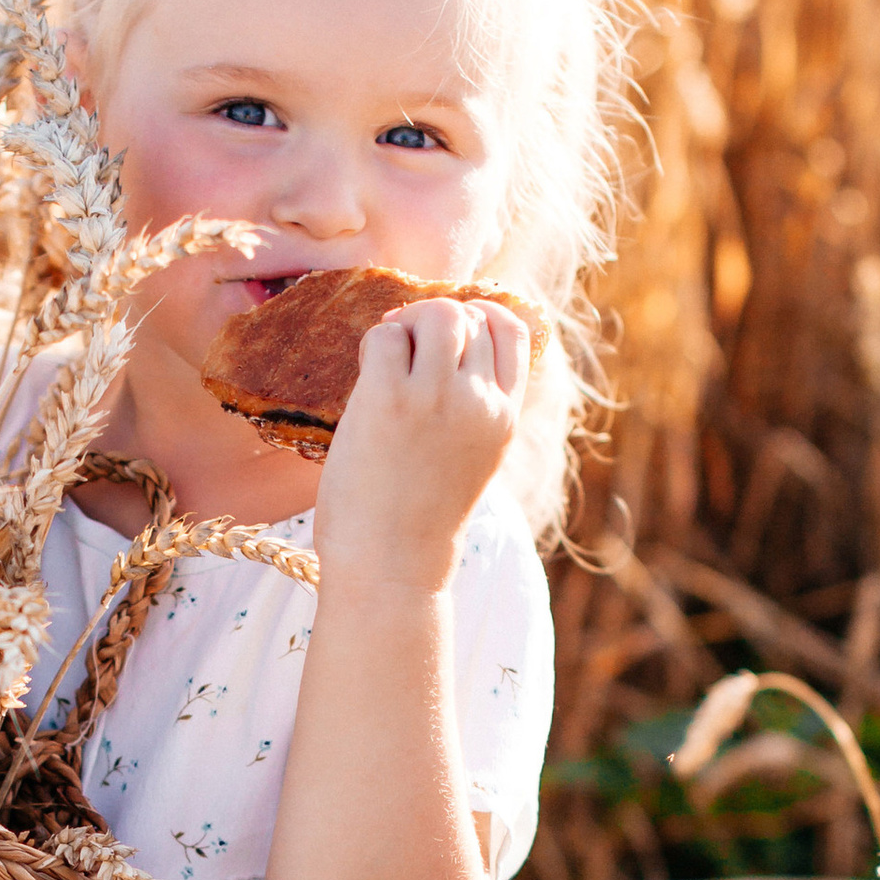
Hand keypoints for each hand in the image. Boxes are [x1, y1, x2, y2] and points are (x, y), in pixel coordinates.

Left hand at [310, 297, 523, 598]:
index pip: (514, 328)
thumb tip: (442, 341)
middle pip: (468, 314)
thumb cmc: (420, 517)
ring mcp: (435, 397)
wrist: (392, 565)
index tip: (448, 334)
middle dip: (432, 319)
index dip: (480, 314)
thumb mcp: (472, 457)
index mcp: (505, 415)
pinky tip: (365, 382)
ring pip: (433, 313)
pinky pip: (383, 336)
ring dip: (404, 324)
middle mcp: (479, 400)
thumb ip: (473, 405)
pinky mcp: (387, 399)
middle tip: (403, 348)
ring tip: (386, 360)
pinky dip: (372, 345)